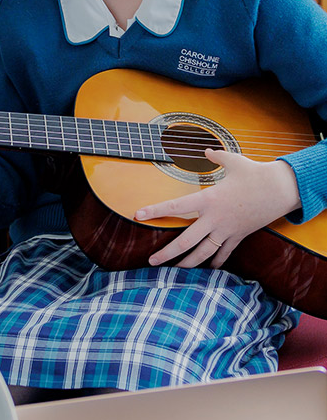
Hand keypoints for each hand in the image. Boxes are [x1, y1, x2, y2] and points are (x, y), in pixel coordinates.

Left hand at [135, 148, 300, 267]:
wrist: (280, 190)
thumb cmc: (255, 173)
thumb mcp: (233, 160)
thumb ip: (215, 156)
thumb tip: (206, 150)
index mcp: (209, 199)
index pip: (176, 206)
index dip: (156, 210)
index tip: (139, 215)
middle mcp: (215, 218)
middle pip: (187, 240)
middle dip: (168, 253)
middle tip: (152, 261)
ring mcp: (227, 230)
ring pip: (204, 253)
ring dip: (188, 263)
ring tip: (175, 270)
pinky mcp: (239, 236)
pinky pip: (224, 253)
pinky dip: (216, 261)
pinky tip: (208, 268)